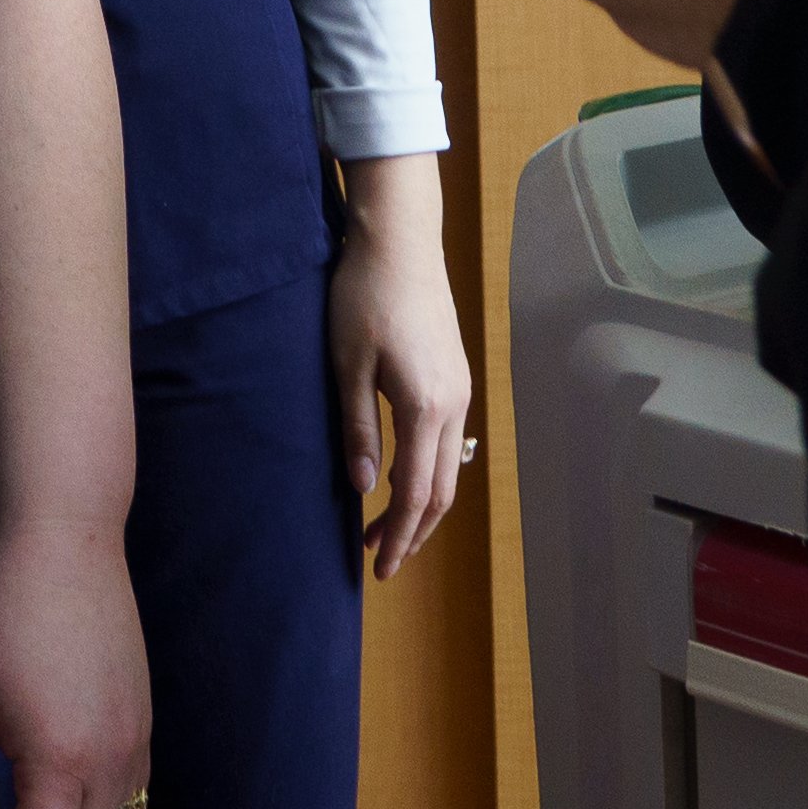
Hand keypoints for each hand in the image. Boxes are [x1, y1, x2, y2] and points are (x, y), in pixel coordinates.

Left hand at [328, 156, 475, 579]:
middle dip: (413, 531)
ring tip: (384, 525)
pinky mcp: (454, 375)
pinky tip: (400, 475)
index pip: (417, 493)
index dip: (398, 535)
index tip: (377, 568)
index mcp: (426, 407)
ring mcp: (460, 388)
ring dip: (421, 502)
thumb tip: (362, 489)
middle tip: (380, 560)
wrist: (399, 240)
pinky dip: (428, 471)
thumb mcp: (347, 366)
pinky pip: (447, 440)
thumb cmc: (364, 297)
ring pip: (449, 466)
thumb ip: (357, 430)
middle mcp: (454, 404)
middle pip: (443, 490)